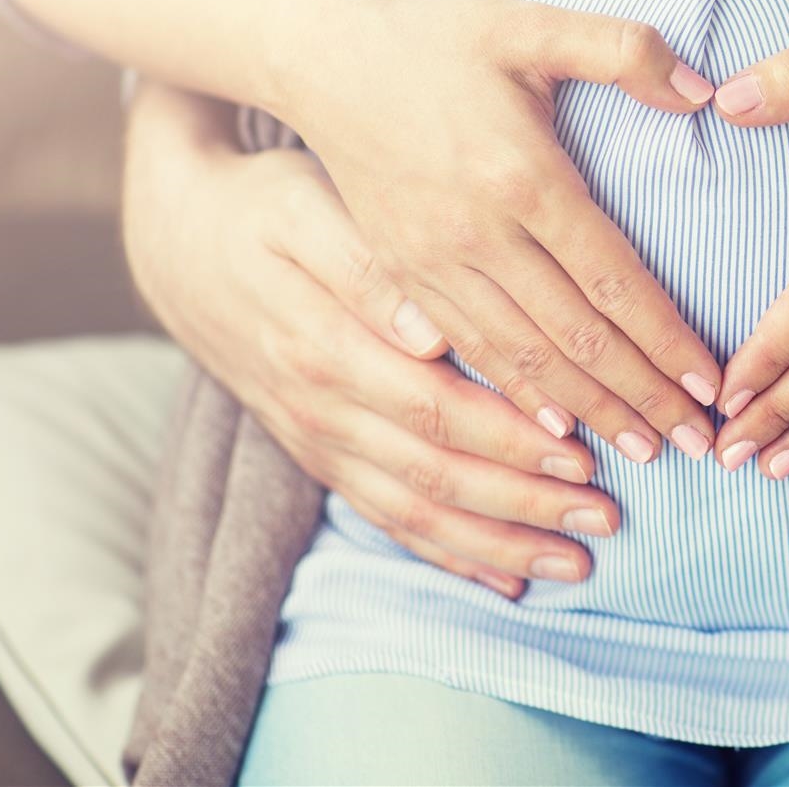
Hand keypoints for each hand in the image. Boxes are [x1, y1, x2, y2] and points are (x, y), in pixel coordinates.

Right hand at [124, 95, 619, 595]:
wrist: (181, 243)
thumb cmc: (267, 208)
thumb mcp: (308, 209)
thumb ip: (369, 268)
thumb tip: (431, 331)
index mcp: (327, 345)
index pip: (435, 409)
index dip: (510, 438)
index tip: (583, 453)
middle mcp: (322, 408)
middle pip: (436, 473)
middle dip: (525, 502)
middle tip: (606, 517)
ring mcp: (318, 441)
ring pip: (415, 512)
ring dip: (497, 544)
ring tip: (576, 563)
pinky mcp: (319, 456)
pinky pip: (386, 519)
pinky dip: (448, 555)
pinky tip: (507, 580)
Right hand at [275, 0, 724, 462]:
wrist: (316, 57)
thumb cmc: (433, 35)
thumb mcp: (529, 21)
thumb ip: (623, 50)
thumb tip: (705, 90)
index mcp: (521, 176)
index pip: (612, 279)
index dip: (665, 338)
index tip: (711, 385)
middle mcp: (476, 234)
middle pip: (575, 337)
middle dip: (641, 396)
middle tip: (699, 445)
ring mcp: (432, 264)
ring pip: (523, 361)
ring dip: (587, 413)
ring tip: (642, 452)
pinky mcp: (402, 277)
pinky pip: (469, 354)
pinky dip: (516, 400)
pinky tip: (554, 434)